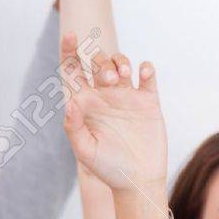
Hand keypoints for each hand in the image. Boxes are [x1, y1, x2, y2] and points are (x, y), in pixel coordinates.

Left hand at [60, 34, 166, 190]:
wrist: (138, 181)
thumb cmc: (108, 169)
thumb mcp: (85, 151)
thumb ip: (73, 127)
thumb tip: (71, 103)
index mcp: (85, 103)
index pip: (73, 70)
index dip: (69, 50)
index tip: (71, 36)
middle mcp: (105, 96)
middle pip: (98, 62)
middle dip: (100, 60)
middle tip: (108, 78)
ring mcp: (127, 98)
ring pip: (121, 64)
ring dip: (121, 61)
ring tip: (124, 75)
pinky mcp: (149, 103)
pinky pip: (148, 77)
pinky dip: (146, 69)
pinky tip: (144, 72)